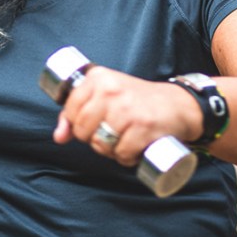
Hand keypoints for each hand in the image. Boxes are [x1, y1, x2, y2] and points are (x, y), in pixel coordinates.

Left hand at [52, 66, 201, 166]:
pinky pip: (121, 154)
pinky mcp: (142, 127)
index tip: (93, 123)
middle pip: (82, 130)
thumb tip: (59, 137)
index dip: (77, 123)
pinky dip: (127, 158)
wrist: (177, 104)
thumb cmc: (138, 101)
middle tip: (111, 134)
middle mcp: (110, 90)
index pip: (70, 109)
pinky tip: (135, 149)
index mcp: (98, 78)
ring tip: (123, 141)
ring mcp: (126, 109)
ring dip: (111, 151)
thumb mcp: (106, 95)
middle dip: (93, 139)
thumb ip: (78, 111)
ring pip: (101, 145)